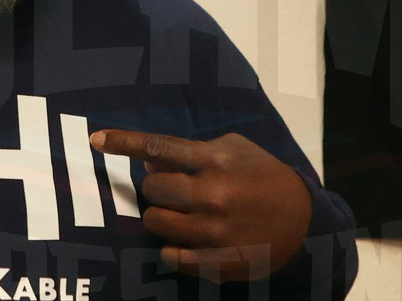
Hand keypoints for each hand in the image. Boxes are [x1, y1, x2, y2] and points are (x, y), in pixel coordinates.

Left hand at [90, 130, 310, 282]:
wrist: (305, 220)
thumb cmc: (262, 176)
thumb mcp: (232, 150)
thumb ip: (191, 152)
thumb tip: (148, 162)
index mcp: (216, 161)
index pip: (159, 147)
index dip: (124, 142)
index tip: (95, 139)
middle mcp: (214, 194)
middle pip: (151, 190)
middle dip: (156, 189)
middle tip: (174, 192)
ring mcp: (217, 231)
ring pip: (155, 223)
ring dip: (162, 218)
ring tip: (183, 216)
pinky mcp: (221, 261)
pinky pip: (171, 257)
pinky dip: (172, 248)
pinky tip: (188, 240)